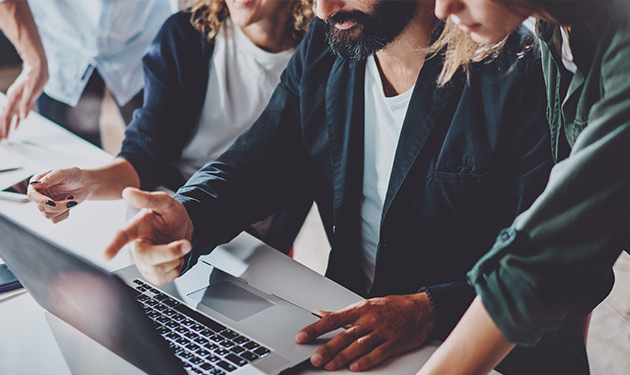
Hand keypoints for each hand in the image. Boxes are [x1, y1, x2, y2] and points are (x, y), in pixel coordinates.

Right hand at [0, 60, 47, 139]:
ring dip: (7, 126)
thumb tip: (22, 117)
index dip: (5, 128)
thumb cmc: (35, 77)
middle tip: (2, 141)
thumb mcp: (33, 90)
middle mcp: (13, 100)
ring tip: (5, 136)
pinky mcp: (22, 100)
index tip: (4, 138)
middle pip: (5, 118)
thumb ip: (27, 104)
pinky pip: (16, 113)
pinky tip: (15, 127)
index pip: (7, 117)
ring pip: (9, 116)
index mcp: (14, 98)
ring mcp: (17, 100)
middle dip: (3, 130)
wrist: (36, 68)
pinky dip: (15, 121)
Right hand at [27, 168, 90, 222]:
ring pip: (47, 215)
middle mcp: (39, 194)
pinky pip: (54, 220)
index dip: (40, 200)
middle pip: (41, 207)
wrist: (84, 184)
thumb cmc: (73, 176)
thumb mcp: (63, 173)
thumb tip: (34, 184)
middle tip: (71, 200)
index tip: (52, 202)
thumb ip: (50, 178)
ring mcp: (45, 204)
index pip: (32, 194)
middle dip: (57, 206)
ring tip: (71, 199)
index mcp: (38, 183)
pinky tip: (69, 206)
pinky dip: (64, 215)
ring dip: (62, 209)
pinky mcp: (53, 211)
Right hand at [103, 187, 193, 285]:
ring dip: (176, 258)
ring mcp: (144, 263)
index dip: (113, 246)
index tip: (105, 255)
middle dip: (169, 252)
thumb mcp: (165, 203)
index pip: (122, 236)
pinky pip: (167, 278)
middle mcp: (137, 247)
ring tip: (178, 246)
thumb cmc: (170, 216)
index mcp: (136, 229)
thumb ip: (148, 198)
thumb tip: (128, 192)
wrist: (183, 230)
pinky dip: (177, 267)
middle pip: (146, 257)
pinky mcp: (154, 275)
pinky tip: (175, 257)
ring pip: (158, 270)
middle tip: (185, 243)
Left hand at [296, 293, 436, 371]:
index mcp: (360, 309)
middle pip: (344, 335)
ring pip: (359, 345)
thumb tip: (321, 314)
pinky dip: (366, 361)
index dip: (316, 328)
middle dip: (328, 348)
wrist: (421, 310)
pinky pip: (378, 353)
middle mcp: (369, 320)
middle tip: (315, 358)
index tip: (302, 336)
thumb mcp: (366, 305)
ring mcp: (382, 332)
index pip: (332, 319)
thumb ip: (343, 313)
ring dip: (343, 357)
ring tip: (330, 366)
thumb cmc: (393, 307)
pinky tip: (355, 367)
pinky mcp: (393, 343)